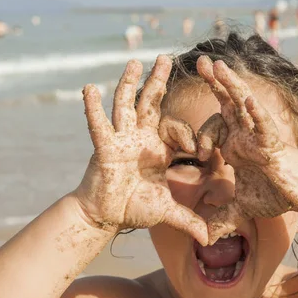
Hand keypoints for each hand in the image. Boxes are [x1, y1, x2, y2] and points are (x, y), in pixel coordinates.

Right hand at [74, 56, 207, 245]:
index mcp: (158, 148)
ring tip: (134, 61)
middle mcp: (140, 138)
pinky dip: (92, 107)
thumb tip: (209, 239)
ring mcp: (121, 139)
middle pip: (150, 103)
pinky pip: (98, 124)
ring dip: (129, 83)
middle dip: (158, 81)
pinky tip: (89, 88)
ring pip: (126, 105)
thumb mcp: (166, 211)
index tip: (202, 152)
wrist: (106, 216)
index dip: (190, 137)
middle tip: (166, 58)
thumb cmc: (134, 208)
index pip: (177, 130)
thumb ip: (188, 220)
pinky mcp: (104, 147)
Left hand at [196, 56, 297, 242]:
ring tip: (217, 65)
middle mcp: (245, 134)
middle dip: (214, 83)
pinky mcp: (273, 143)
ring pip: (242, 104)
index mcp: (235, 144)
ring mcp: (259, 136)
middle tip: (200, 62)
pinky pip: (262, 125)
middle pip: (226, 102)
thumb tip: (205, 237)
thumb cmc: (275, 193)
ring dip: (230, 84)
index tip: (195, 152)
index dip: (199, 135)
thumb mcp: (240, 206)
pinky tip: (244, 100)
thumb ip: (221, 217)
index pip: (212, 126)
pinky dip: (254, 113)